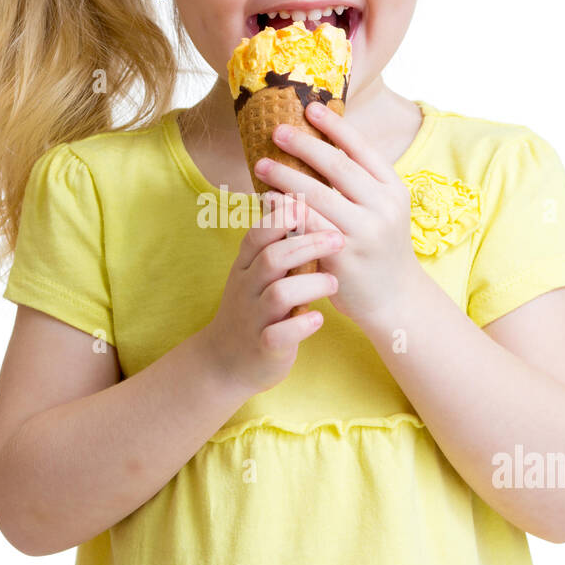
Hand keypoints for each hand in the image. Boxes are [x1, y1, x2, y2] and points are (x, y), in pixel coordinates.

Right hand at [201, 190, 345, 396]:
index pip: (259, 232)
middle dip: (307, 244)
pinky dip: (301, 326)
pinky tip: (319, 319)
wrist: (226, 362)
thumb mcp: (256, 273)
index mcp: (247, 265)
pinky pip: (280, 334)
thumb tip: (301, 202)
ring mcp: (254, 317)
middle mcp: (247, 287)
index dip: (282, 216)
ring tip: (333, 282)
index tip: (311, 203)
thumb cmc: (253, 308)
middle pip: (273, 257)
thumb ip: (275, 244)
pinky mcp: (264, 347)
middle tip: (338, 239)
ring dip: (310, 284)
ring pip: (279, 293)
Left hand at [251, 101, 420, 331]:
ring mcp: (364, 232)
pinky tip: (268, 200)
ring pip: (318, 194)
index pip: (361, 148)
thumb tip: (319, 143)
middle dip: (303, 145)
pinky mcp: (343, 257)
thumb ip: (359, 183)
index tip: (309, 108)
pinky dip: (286, 209)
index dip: (334, 125)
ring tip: (260, 165)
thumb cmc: (379, 248)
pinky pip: (307, 226)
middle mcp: (383, 206)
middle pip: (337, 166)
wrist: (394, 298)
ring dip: (285, 176)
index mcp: (393, 187)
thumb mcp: (382, 209)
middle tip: (276, 130)